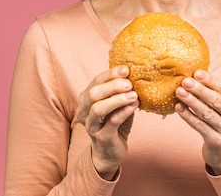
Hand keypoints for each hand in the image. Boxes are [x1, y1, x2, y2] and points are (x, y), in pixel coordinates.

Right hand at [76, 65, 138, 179]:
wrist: (110, 152)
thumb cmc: (114, 123)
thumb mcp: (116, 104)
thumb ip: (121, 90)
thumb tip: (136, 72)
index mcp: (86, 99)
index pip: (96, 81)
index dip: (110, 74)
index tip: (126, 69)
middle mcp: (84, 112)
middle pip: (93, 94)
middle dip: (112, 86)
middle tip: (130, 83)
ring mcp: (91, 126)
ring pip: (98, 109)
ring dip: (117, 99)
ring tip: (134, 95)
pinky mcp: (102, 138)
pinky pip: (111, 123)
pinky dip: (123, 112)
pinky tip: (134, 105)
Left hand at [175, 70, 220, 174]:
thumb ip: (215, 93)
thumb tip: (195, 75)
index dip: (210, 81)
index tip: (196, 72)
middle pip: (216, 101)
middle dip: (199, 90)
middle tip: (185, 81)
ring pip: (207, 114)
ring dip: (191, 102)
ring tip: (179, 92)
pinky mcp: (218, 142)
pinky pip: (200, 126)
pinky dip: (188, 116)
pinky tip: (179, 108)